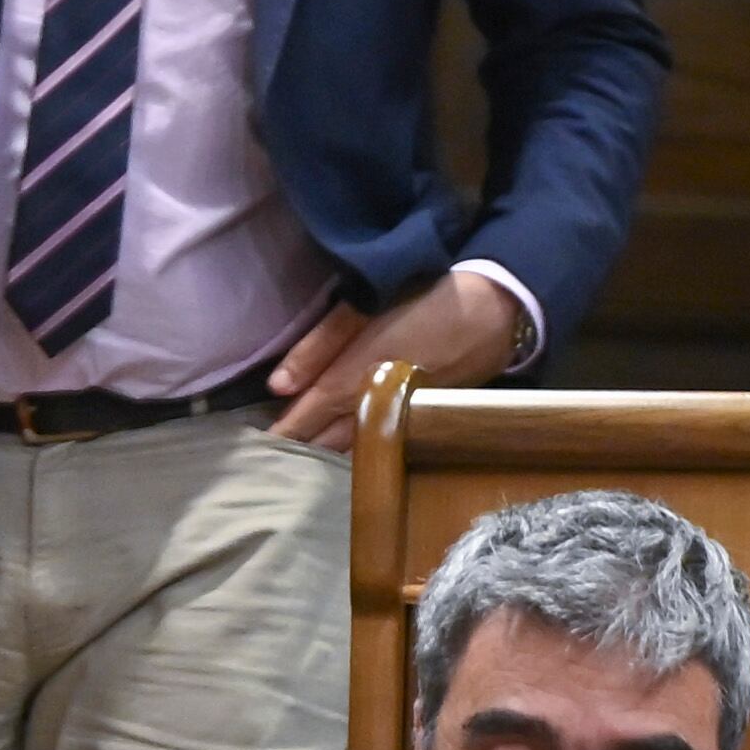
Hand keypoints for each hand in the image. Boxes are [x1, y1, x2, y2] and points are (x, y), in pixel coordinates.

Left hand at [268, 271, 520, 450]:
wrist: (495, 312)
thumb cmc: (425, 299)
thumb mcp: (367, 309)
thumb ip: (321, 345)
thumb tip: (278, 386)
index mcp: (354, 382)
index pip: (304, 420)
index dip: (280, 433)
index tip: (255, 446)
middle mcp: (374, 411)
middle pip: (326, 442)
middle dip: (300, 445)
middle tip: (273, 450)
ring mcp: (400, 420)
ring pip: (354, 446)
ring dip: (328, 448)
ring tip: (305, 447)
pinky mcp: (421, 420)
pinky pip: (379, 440)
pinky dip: (359, 442)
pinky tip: (349, 437)